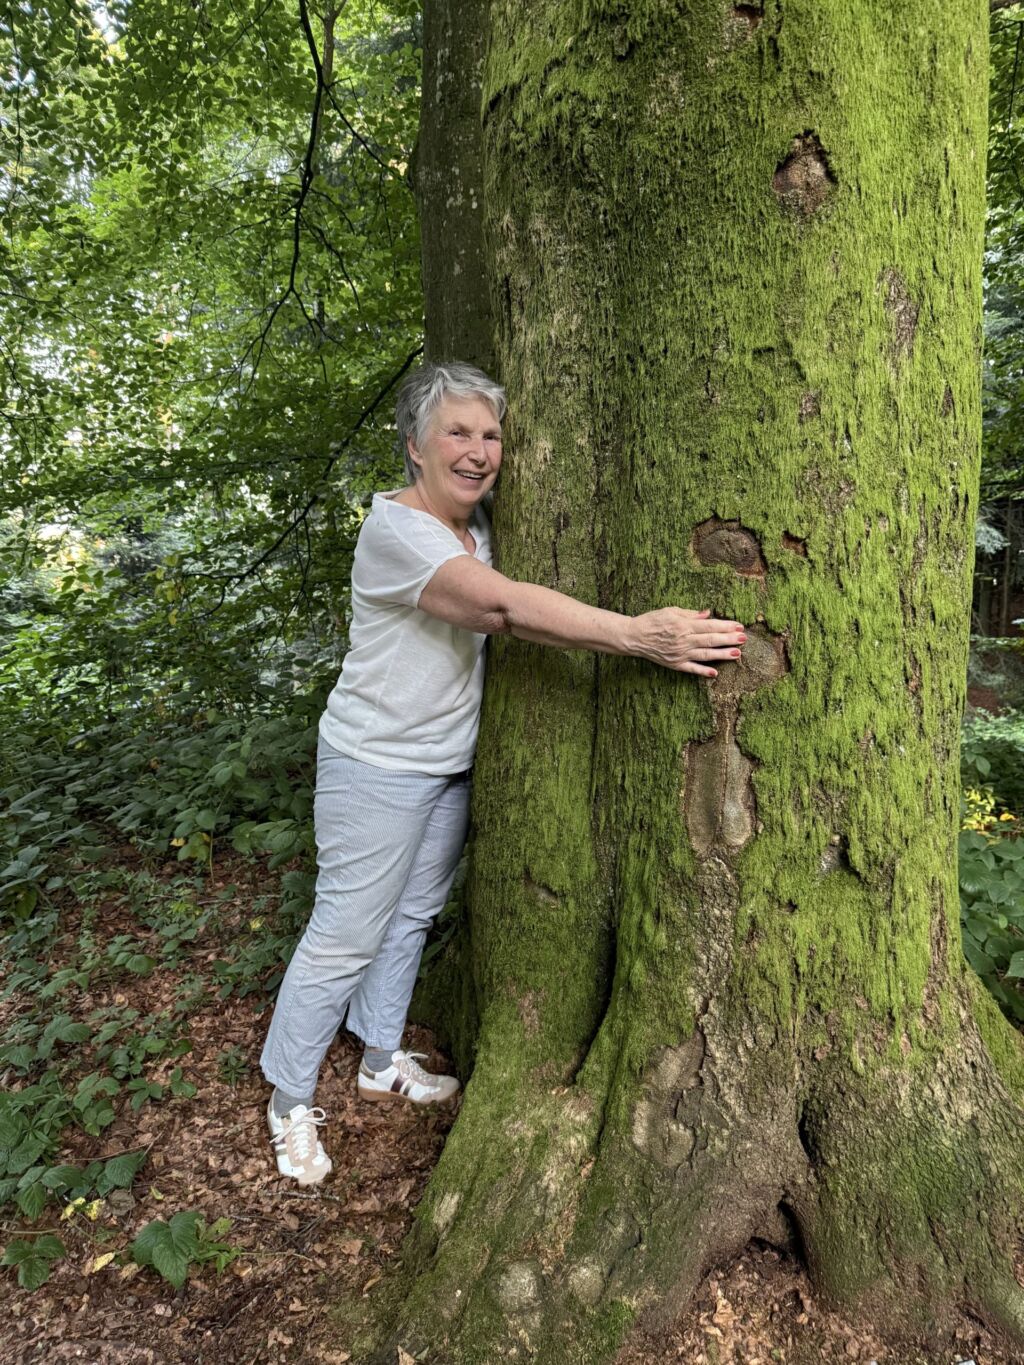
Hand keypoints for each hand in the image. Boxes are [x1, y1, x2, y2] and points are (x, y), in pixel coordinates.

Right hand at [629, 607, 746, 676]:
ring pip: (706, 655)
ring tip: (737, 654)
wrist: (634, 637)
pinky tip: (715, 672)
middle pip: (711, 640)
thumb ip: (690, 614)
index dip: (725, 626)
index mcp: (684, 625)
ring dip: (722, 654)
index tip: (738, 626)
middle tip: (744, 639)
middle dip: (729, 639)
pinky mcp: (675, 664)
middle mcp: (684, 641)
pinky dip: (703, 671)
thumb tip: (708, 614)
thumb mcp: (671, 611)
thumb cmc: (652, 621)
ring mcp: (680, 654)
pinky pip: (691, 669)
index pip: (710, 626)